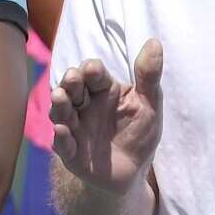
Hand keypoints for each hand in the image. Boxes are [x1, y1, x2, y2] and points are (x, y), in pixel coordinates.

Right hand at [50, 39, 162, 195]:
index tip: (91, 69)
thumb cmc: (139, 133)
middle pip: (72, 88)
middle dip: (70, 82)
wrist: (132, 173)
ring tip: (60, 97)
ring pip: (61, 111)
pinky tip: (63, 131)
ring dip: (60, 104)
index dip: (90, 70)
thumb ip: (149, 76)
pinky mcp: (70, 152)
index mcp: (103, 90)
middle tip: (72, 79)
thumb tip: (155, 42)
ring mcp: (75, 127)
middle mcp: (84, 105)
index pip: (93, 73)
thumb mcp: (149, 105)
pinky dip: (61, 138)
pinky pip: (62, 143)